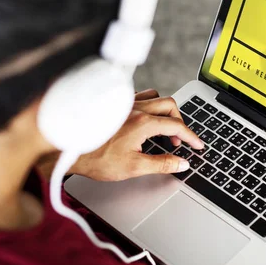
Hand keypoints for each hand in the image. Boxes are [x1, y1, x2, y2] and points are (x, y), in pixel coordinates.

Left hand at [37, 89, 203, 181]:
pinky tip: (144, 121)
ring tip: (163, 130)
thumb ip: (162, 164)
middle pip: (170, 106)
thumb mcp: (134, 167)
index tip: (197, 146)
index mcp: (143, 123)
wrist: (68, 150)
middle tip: (179, 140)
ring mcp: (125, 105)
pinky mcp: (115, 106)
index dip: (191, 137)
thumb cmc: (95, 158)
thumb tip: (181, 163)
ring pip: (155, 98)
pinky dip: (149, 107)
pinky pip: (140, 97)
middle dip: (180, 122)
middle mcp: (135, 109)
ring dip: (165, 112)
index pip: (176, 126)